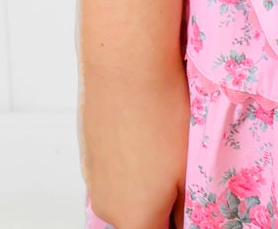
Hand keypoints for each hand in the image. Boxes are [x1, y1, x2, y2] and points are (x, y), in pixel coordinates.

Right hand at [81, 59, 189, 228]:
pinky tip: (145, 132)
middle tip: (183, 169)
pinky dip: (130, 160)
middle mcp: (108, 208)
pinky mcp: (88, 156)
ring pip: (127, 194)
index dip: (180, 220)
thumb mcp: (189, 167)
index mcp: (136, 219)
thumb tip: (186, 218)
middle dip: (164, 202)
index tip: (188, 203)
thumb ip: (187, 205)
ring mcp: (94, 182)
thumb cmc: (161, 111)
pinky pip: (113, 171)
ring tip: (165, 144)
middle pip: (143, 219)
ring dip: (146, 180)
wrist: (125, 64)